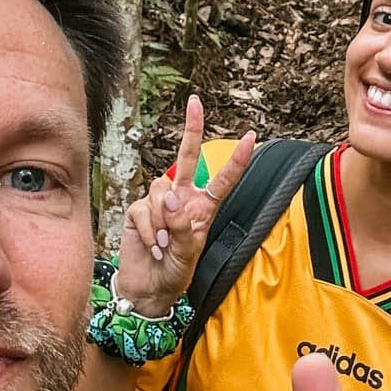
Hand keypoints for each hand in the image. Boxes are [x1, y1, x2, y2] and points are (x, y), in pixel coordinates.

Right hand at [116, 95, 254, 313]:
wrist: (149, 289)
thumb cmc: (175, 273)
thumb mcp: (188, 254)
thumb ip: (181, 227)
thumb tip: (169, 197)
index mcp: (203, 208)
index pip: (222, 180)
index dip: (237, 160)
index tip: (252, 137)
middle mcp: (182, 199)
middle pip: (186, 158)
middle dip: (191, 129)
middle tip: (195, 101)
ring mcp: (158, 203)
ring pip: (160, 191)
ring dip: (162, 222)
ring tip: (164, 245)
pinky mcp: (137, 210)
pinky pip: (143, 210)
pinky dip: (149, 231)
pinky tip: (153, 247)